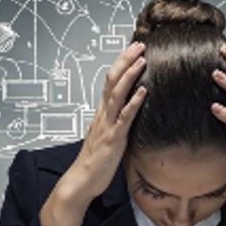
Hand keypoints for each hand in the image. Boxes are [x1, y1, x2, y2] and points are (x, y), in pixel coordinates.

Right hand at [73, 41, 147, 199]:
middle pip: (112, 80)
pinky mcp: (113, 138)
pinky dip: (134, 102)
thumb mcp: (108, 135)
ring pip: (117, 94)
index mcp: (102, 112)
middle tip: (139, 45)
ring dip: (130, 75)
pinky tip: (144, 91)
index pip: (111, 81)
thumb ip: (117, 121)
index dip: (121, 64)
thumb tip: (129, 111)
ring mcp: (107, 125)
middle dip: (125, 61)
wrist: (81, 180)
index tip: (134, 49)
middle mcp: (103, 114)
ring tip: (142, 60)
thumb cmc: (96, 160)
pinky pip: (124, 117)